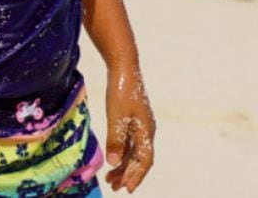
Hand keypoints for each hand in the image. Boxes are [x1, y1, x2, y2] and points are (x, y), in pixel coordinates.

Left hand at [104, 66, 155, 190]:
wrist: (125, 70)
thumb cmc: (122, 92)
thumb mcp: (116, 117)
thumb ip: (116, 140)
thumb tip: (114, 163)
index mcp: (146, 130)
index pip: (145, 159)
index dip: (137, 175)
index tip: (127, 189)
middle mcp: (146, 130)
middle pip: (140, 158)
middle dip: (129, 175)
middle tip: (115, 188)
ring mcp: (140, 126)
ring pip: (134, 152)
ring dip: (124, 167)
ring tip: (110, 179)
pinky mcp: (133, 121)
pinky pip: (130, 144)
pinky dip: (122, 155)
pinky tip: (113, 161)